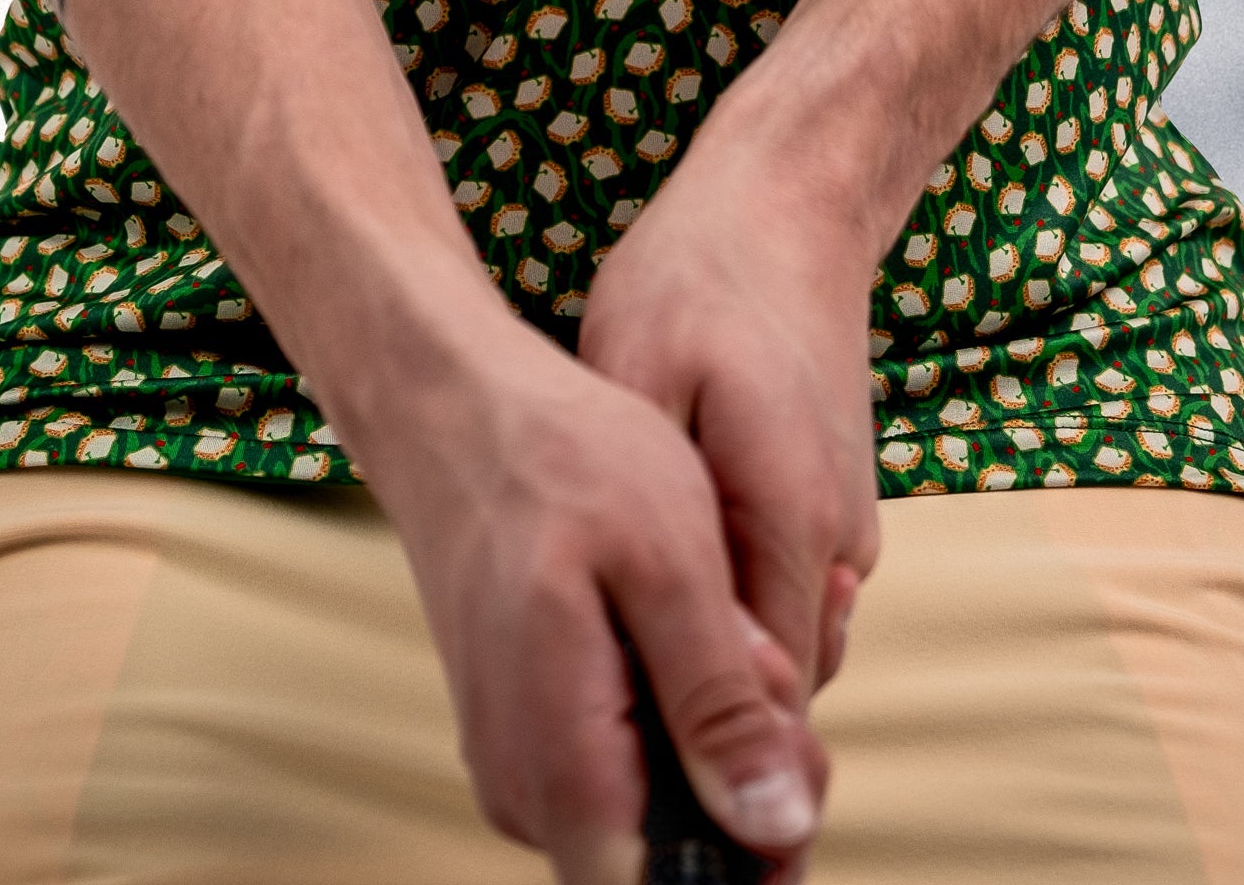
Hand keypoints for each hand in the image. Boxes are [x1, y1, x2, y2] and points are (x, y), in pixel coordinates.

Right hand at [345, 303, 827, 884]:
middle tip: (760, 654)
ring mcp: (515, 761)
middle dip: (742, 776)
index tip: (788, 751)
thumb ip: (721, 705)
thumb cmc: (560, 459)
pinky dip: (667, 705)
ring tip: (720, 623)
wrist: (455, 403)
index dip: (751, 852)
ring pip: (647, 804)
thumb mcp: (674, 562)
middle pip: (667, 855)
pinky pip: (615, 758)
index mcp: (565, 763)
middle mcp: (526, 791)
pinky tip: (683, 622)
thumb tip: (777, 827)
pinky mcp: (521, 727)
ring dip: (708, 733)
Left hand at [576, 105, 882, 698]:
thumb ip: (655, 515)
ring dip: (714, 656)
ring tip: (615, 622)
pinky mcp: (837, 508)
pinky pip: (788, 600)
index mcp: (788, 517)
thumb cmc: (699, 280)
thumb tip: (648, 630)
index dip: (684, 739)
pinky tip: (661, 570)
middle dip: (695, 705)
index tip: (608, 737)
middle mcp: (838, 542)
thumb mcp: (635, 375)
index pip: (757, 701)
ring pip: (783, 649)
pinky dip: (733, 609)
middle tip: (593, 682)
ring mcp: (847, 527)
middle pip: (774, 692)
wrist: (787, 204)